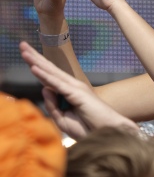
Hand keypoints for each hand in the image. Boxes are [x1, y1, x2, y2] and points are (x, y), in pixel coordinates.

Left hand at [19, 41, 138, 139]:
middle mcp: (72, 85)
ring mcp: (75, 87)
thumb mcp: (62, 119)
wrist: (107, 132)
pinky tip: (34, 68)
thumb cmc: (88, 127)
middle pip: (49, 69)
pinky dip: (45, 75)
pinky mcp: (76, 93)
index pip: (49, 77)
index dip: (36, 66)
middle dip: (34, 57)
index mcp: (69, 92)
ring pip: (51, 72)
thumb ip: (52, 105)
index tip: (26, 56)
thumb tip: (44, 88)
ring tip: (24, 51)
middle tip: (22, 45)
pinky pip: (57, 84)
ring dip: (36, 61)